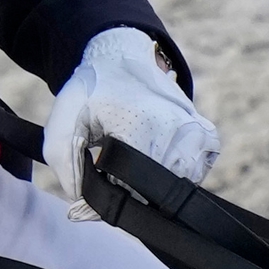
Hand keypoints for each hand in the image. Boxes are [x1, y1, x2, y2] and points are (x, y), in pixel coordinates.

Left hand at [43, 26, 219, 218]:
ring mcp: (197, 133)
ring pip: (174, 189)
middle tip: (112, 158)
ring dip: (151, 184)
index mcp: (140, 126)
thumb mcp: (62, 126)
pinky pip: (193, 175)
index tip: (96, 170)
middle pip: (152, 195)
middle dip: (128, 189)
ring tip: (134, 151)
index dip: (106, 192)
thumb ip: (67, 171)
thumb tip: (82, 212)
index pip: (127, 190)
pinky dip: (174, 173)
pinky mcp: (207, 136)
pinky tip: (155, 152)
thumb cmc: (91, 92)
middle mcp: (177, 131)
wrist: (122, 56)